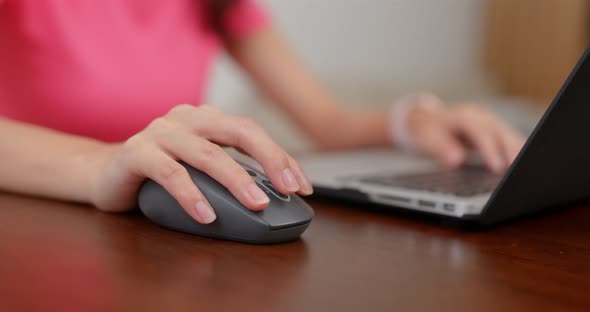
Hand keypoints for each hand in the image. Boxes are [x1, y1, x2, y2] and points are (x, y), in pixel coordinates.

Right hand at [90, 105, 312, 223]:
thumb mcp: (199, 169)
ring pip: (208, 153)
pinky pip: (170, 173)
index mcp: (206, 118)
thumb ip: (227, 171)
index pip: (252, 132)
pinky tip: (207, 216)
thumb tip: (273, 196)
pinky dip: (192, 196)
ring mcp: (160, 132)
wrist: (101, 173)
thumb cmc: (159, 173)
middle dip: (270, 159)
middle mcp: (186, 118)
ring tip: (256, 205)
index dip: (280, 157)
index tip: (301, 185)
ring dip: (236, 180)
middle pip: (239, 131)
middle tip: (289, 189)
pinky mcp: (136, 152)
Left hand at [394, 94, 525, 172]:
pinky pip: (508, 140)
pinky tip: (524, 165)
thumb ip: (440, 148)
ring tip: (527, 169)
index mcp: (464, 116)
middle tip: (518, 169)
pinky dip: (516, 151)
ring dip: (518, 151)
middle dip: (511, 150)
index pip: (480, 132)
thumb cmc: (425, 130)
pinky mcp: (493, 132)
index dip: (490, 149)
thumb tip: (456, 160)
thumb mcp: (425, 138)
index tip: (496, 167)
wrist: (424, 121)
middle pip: (500, 132)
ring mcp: (489, 123)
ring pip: (508, 135)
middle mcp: (480, 116)